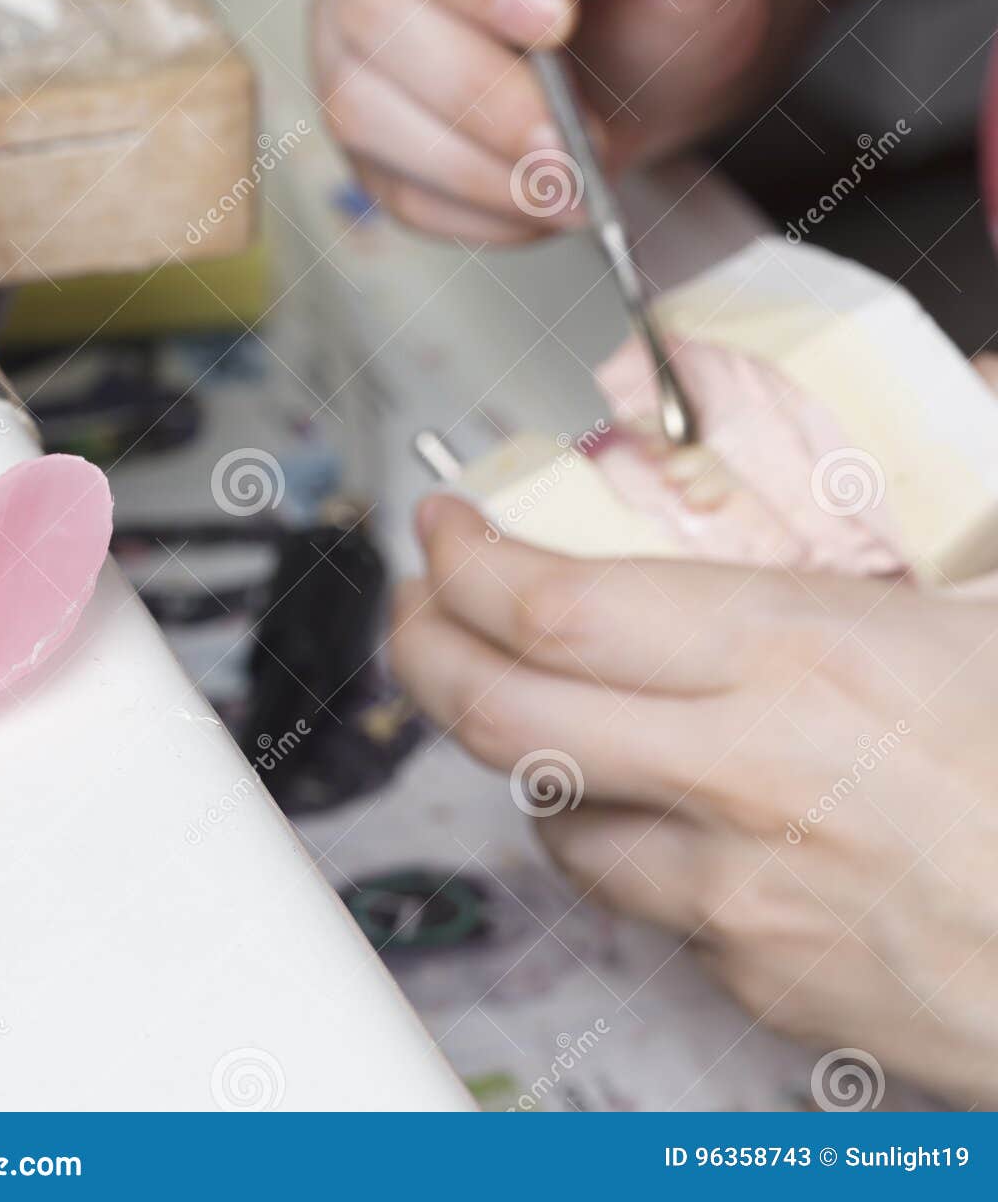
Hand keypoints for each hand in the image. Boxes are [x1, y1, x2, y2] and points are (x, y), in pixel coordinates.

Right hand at [313, 0, 768, 242]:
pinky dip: (481, 209)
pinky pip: (397, 189)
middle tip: (576, 135)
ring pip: (364, 111)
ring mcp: (358, 49)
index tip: (555, 18)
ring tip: (578, 181)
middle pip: (370, 17)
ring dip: (477, 164)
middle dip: (480, 91)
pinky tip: (551, 199)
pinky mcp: (378, 141)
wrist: (663, 46)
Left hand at [392, 495, 997, 1105]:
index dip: (467, 561)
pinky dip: (627, 844)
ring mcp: (738, 896)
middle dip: (428, 649)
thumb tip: (988, 371)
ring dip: (522, 755)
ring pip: (553, 820)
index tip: (445, 527)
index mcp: (800, 659)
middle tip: (416, 608)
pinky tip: (669, 813)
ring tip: (542, 709)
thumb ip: (969, 487)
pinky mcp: (756, 984)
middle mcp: (742, 777)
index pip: (558, 606)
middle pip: (503, 714)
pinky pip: (645, 905)